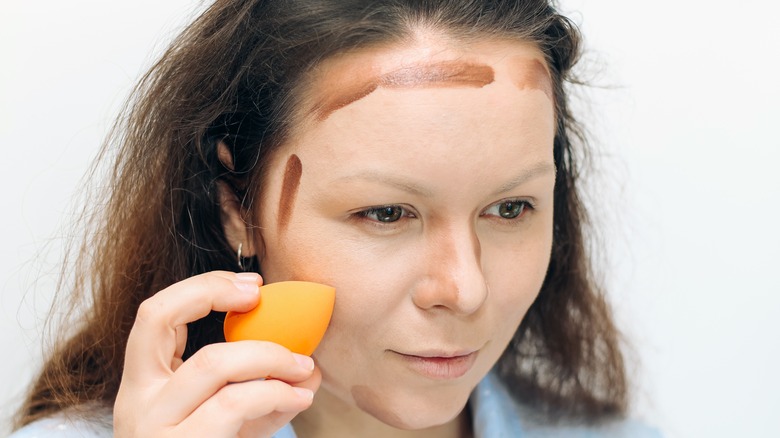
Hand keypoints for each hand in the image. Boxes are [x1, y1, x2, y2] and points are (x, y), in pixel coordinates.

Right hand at [114, 271, 320, 436]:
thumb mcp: (225, 423)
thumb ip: (255, 390)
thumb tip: (308, 365)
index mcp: (142, 386)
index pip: (153, 315)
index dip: (200, 288)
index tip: (251, 286)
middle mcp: (136, 402)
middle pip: (158, 318)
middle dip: (214, 293)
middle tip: (263, 297)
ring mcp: (154, 427)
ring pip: (212, 362)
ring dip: (270, 355)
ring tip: (304, 366)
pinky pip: (234, 404)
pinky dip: (275, 391)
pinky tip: (298, 397)